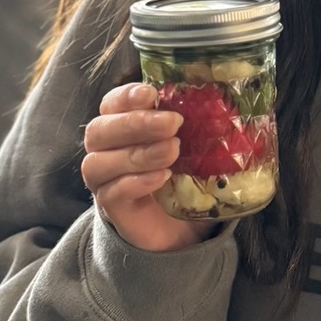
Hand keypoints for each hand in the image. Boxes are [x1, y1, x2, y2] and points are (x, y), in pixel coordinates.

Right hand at [81, 83, 217, 252]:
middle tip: (173, 123)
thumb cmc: (183, 177)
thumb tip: (221, 105)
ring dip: (138, 154)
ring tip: (173, 151)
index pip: (111, 104)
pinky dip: (135, 183)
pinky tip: (162, 177)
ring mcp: (104, 181)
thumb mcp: (193, 148)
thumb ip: (195, 126)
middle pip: (99, 131)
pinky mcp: (112, 208)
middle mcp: (105, 151)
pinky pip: (111, 193)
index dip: (126, 96)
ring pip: (99, 163)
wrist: (180, 226)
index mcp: (121, 127)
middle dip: (136, 123)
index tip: (151, 94)